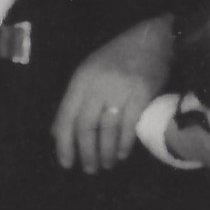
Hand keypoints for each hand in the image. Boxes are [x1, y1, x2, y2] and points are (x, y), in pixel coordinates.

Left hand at [53, 15, 174, 173]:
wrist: (152, 39)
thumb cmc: (117, 57)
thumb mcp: (88, 71)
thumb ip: (74, 100)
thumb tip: (58, 132)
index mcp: (81, 80)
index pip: (66, 117)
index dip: (64, 144)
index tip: (66, 163)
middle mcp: (97, 85)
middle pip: (86, 127)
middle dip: (85, 153)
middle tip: (88, 170)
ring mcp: (120, 90)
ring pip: (107, 130)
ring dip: (106, 152)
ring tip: (106, 165)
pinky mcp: (141, 95)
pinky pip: (129, 126)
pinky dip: (124, 144)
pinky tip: (122, 154)